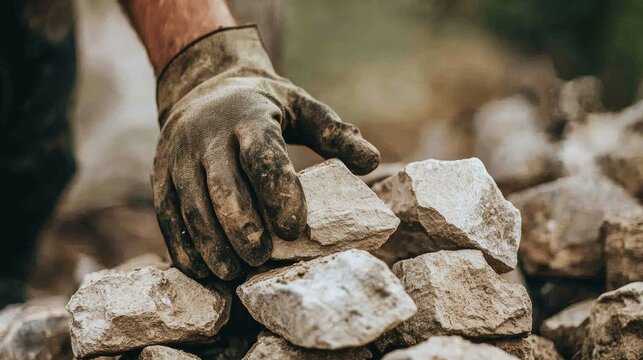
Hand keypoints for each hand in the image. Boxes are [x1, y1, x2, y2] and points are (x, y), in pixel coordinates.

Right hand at [153, 26, 379, 279]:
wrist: (202, 88)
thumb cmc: (261, 106)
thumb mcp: (300, 107)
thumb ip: (334, 133)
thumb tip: (372, 161)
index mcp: (247, 117)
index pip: (262, 155)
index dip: (278, 192)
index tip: (293, 227)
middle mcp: (207, 137)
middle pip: (222, 187)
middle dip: (241, 227)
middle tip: (261, 257)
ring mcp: (179, 157)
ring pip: (191, 207)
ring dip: (211, 244)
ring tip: (233, 272)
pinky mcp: (161, 176)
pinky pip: (168, 216)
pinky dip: (183, 246)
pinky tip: (203, 270)